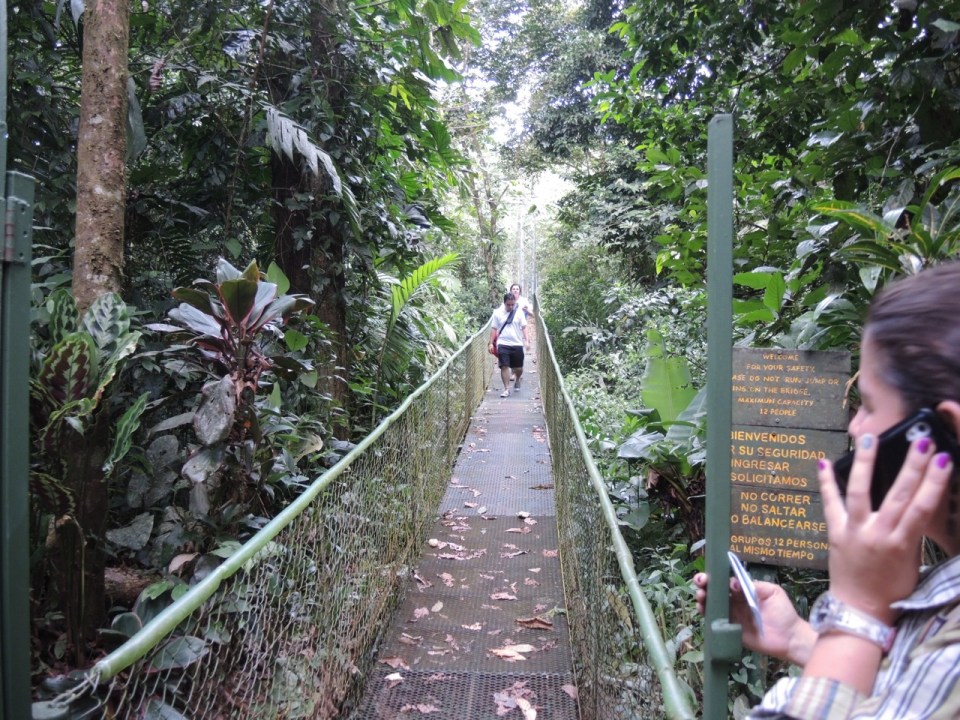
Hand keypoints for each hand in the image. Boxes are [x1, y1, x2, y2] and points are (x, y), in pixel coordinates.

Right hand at [693, 572, 814, 664]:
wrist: (789, 638)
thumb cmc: (783, 612)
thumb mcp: (772, 592)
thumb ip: (754, 585)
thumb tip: (733, 583)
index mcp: (743, 591)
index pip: (725, 581)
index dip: (715, 577)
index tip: (708, 576)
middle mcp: (734, 602)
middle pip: (714, 591)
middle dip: (704, 585)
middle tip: (701, 583)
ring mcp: (731, 616)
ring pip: (711, 605)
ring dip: (702, 598)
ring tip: (700, 596)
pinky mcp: (730, 630)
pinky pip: (714, 621)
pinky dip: (706, 614)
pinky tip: (702, 609)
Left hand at [819, 434, 952, 622]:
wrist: (860, 612)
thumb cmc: (891, 590)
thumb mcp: (912, 563)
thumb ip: (912, 533)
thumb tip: (919, 504)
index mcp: (902, 544)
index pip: (922, 507)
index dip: (934, 482)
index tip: (943, 459)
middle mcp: (878, 534)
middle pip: (897, 494)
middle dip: (912, 466)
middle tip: (921, 440)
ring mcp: (854, 532)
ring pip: (859, 492)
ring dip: (864, 463)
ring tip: (869, 438)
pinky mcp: (834, 533)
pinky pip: (830, 503)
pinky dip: (826, 482)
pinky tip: (822, 461)